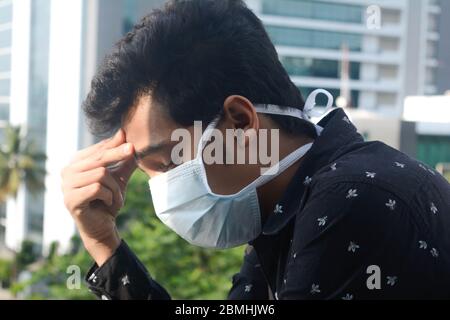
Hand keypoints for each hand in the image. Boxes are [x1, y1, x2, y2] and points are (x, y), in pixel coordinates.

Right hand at [61, 129, 135, 264]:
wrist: (103, 227)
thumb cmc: (108, 200)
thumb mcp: (119, 178)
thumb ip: (123, 161)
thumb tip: (129, 139)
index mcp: (76, 164)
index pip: (97, 149)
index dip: (113, 144)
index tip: (127, 137)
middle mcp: (67, 172)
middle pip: (98, 158)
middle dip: (118, 154)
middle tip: (133, 150)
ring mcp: (66, 186)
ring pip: (100, 174)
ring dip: (115, 187)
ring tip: (116, 198)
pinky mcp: (70, 200)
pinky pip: (97, 189)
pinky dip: (109, 196)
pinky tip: (108, 203)